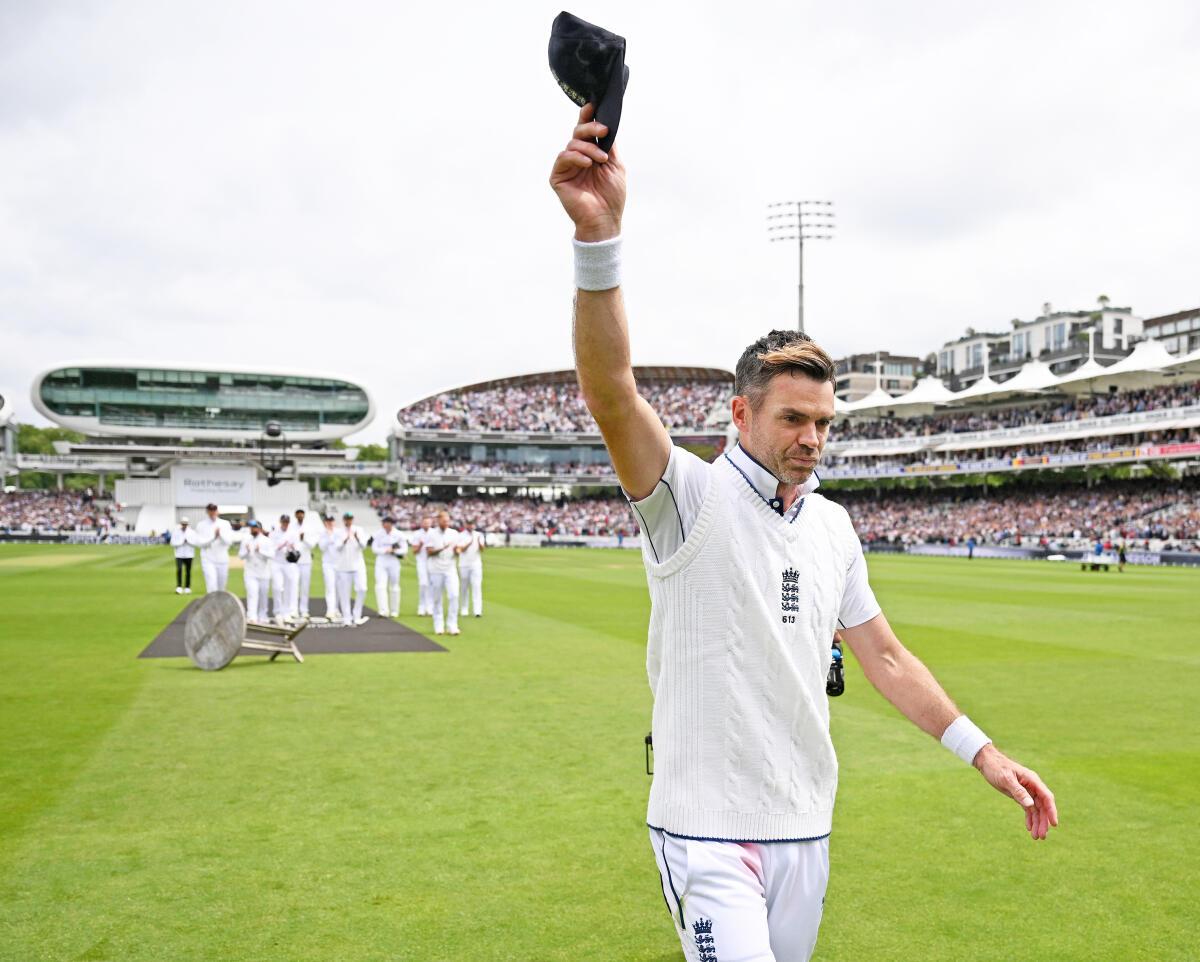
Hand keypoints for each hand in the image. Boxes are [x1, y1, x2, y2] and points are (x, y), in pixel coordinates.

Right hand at [550, 103, 625, 241]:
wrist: (605, 220)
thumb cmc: (611, 196)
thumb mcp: (615, 165)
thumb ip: (609, 145)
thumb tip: (606, 123)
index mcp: (591, 153)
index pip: (587, 131)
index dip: (588, 116)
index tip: (594, 105)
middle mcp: (577, 158)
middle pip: (578, 132)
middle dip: (590, 127)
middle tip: (603, 131)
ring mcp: (567, 167)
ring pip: (572, 143)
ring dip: (588, 148)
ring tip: (600, 160)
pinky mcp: (558, 177)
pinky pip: (563, 157)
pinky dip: (576, 157)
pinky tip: (587, 164)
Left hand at [974, 745, 1058, 839]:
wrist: (986, 762)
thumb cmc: (996, 767)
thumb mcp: (1006, 779)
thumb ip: (1018, 791)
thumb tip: (1031, 805)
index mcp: (1032, 780)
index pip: (1046, 797)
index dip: (1051, 811)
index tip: (1053, 824)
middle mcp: (1032, 786)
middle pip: (1042, 806)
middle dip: (1043, 821)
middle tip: (1042, 836)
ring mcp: (1027, 791)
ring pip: (1036, 809)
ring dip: (1037, 822)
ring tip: (1036, 837)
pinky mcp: (1020, 795)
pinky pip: (1028, 808)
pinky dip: (1029, 818)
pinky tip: (1029, 828)